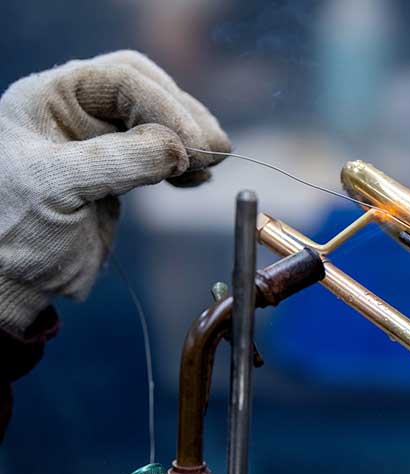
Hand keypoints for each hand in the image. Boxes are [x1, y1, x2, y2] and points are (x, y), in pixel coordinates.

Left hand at [0, 50, 229, 332]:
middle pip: (146, 91)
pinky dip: (185, 163)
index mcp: (50, 98)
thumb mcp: (59, 187)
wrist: (10, 281)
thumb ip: (119, 160)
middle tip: (212, 150)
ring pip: (159, 121)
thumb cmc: (12, 230)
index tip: (191, 145)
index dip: (163, 105)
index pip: (121, 79)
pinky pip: (161, 153)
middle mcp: (76, 112)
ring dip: (191, 139)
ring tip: (210, 164)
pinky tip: (196, 179)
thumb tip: (180, 148)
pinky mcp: (120, 173)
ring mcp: (100, 142)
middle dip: (184, 116)